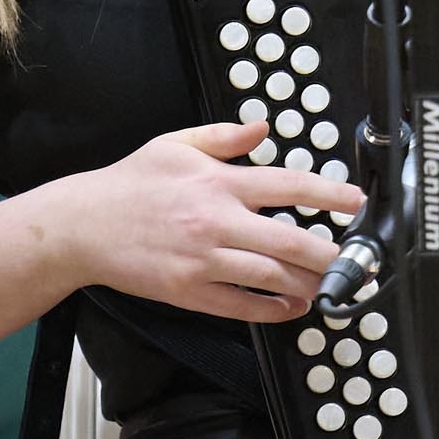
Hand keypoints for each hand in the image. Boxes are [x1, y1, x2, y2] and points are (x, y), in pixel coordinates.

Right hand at [61, 118, 364, 323]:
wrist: (81, 226)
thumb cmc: (128, 184)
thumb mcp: (174, 144)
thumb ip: (224, 138)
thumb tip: (262, 128)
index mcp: (218, 182)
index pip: (288, 185)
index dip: (328, 193)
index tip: (356, 201)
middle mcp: (216, 221)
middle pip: (289, 239)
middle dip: (329, 252)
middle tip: (353, 259)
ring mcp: (203, 260)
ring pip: (270, 275)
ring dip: (307, 283)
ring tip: (329, 285)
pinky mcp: (188, 291)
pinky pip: (240, 305)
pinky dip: (271, 309)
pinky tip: (291, 307)